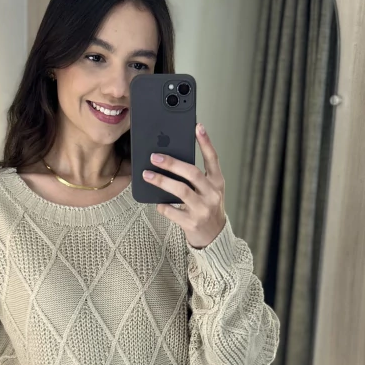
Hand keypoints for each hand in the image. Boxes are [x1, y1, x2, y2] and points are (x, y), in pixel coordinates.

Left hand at [142, 123, 226, 247]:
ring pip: (181, 191)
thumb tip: (172, 159)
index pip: (213, 159)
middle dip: (172, 163)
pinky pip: (172, 211)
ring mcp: (203, 209)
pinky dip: (162, 205)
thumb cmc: (208, 208)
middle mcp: (212, 194)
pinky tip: (156, 201)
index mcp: (218, 182)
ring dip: (162, 181)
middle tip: (154, 156)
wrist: (214, 237)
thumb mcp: (209, 190)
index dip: (206, 142)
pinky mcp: (191, 223)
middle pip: (192, 173)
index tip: (197, 127)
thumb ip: (198, 177)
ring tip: (147, 175)